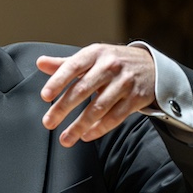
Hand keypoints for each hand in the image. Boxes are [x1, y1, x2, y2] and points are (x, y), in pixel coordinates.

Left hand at [37, 43, 155, 146]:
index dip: (58, 81)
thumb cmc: (113, 62)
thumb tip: (40, 63)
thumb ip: (66, 64)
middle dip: (63, 108)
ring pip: (98, 107)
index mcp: (95, 53)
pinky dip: (99, 129)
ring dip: (79, 125)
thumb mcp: (91, 57)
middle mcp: (110, 66)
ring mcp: (125, 82)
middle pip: (83, 90)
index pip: (73, 66)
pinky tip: (86, 136)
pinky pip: (115, 117)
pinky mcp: (136, 98)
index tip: (45, 96)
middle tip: (48, 123)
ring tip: (65, 138)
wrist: (151, 66)